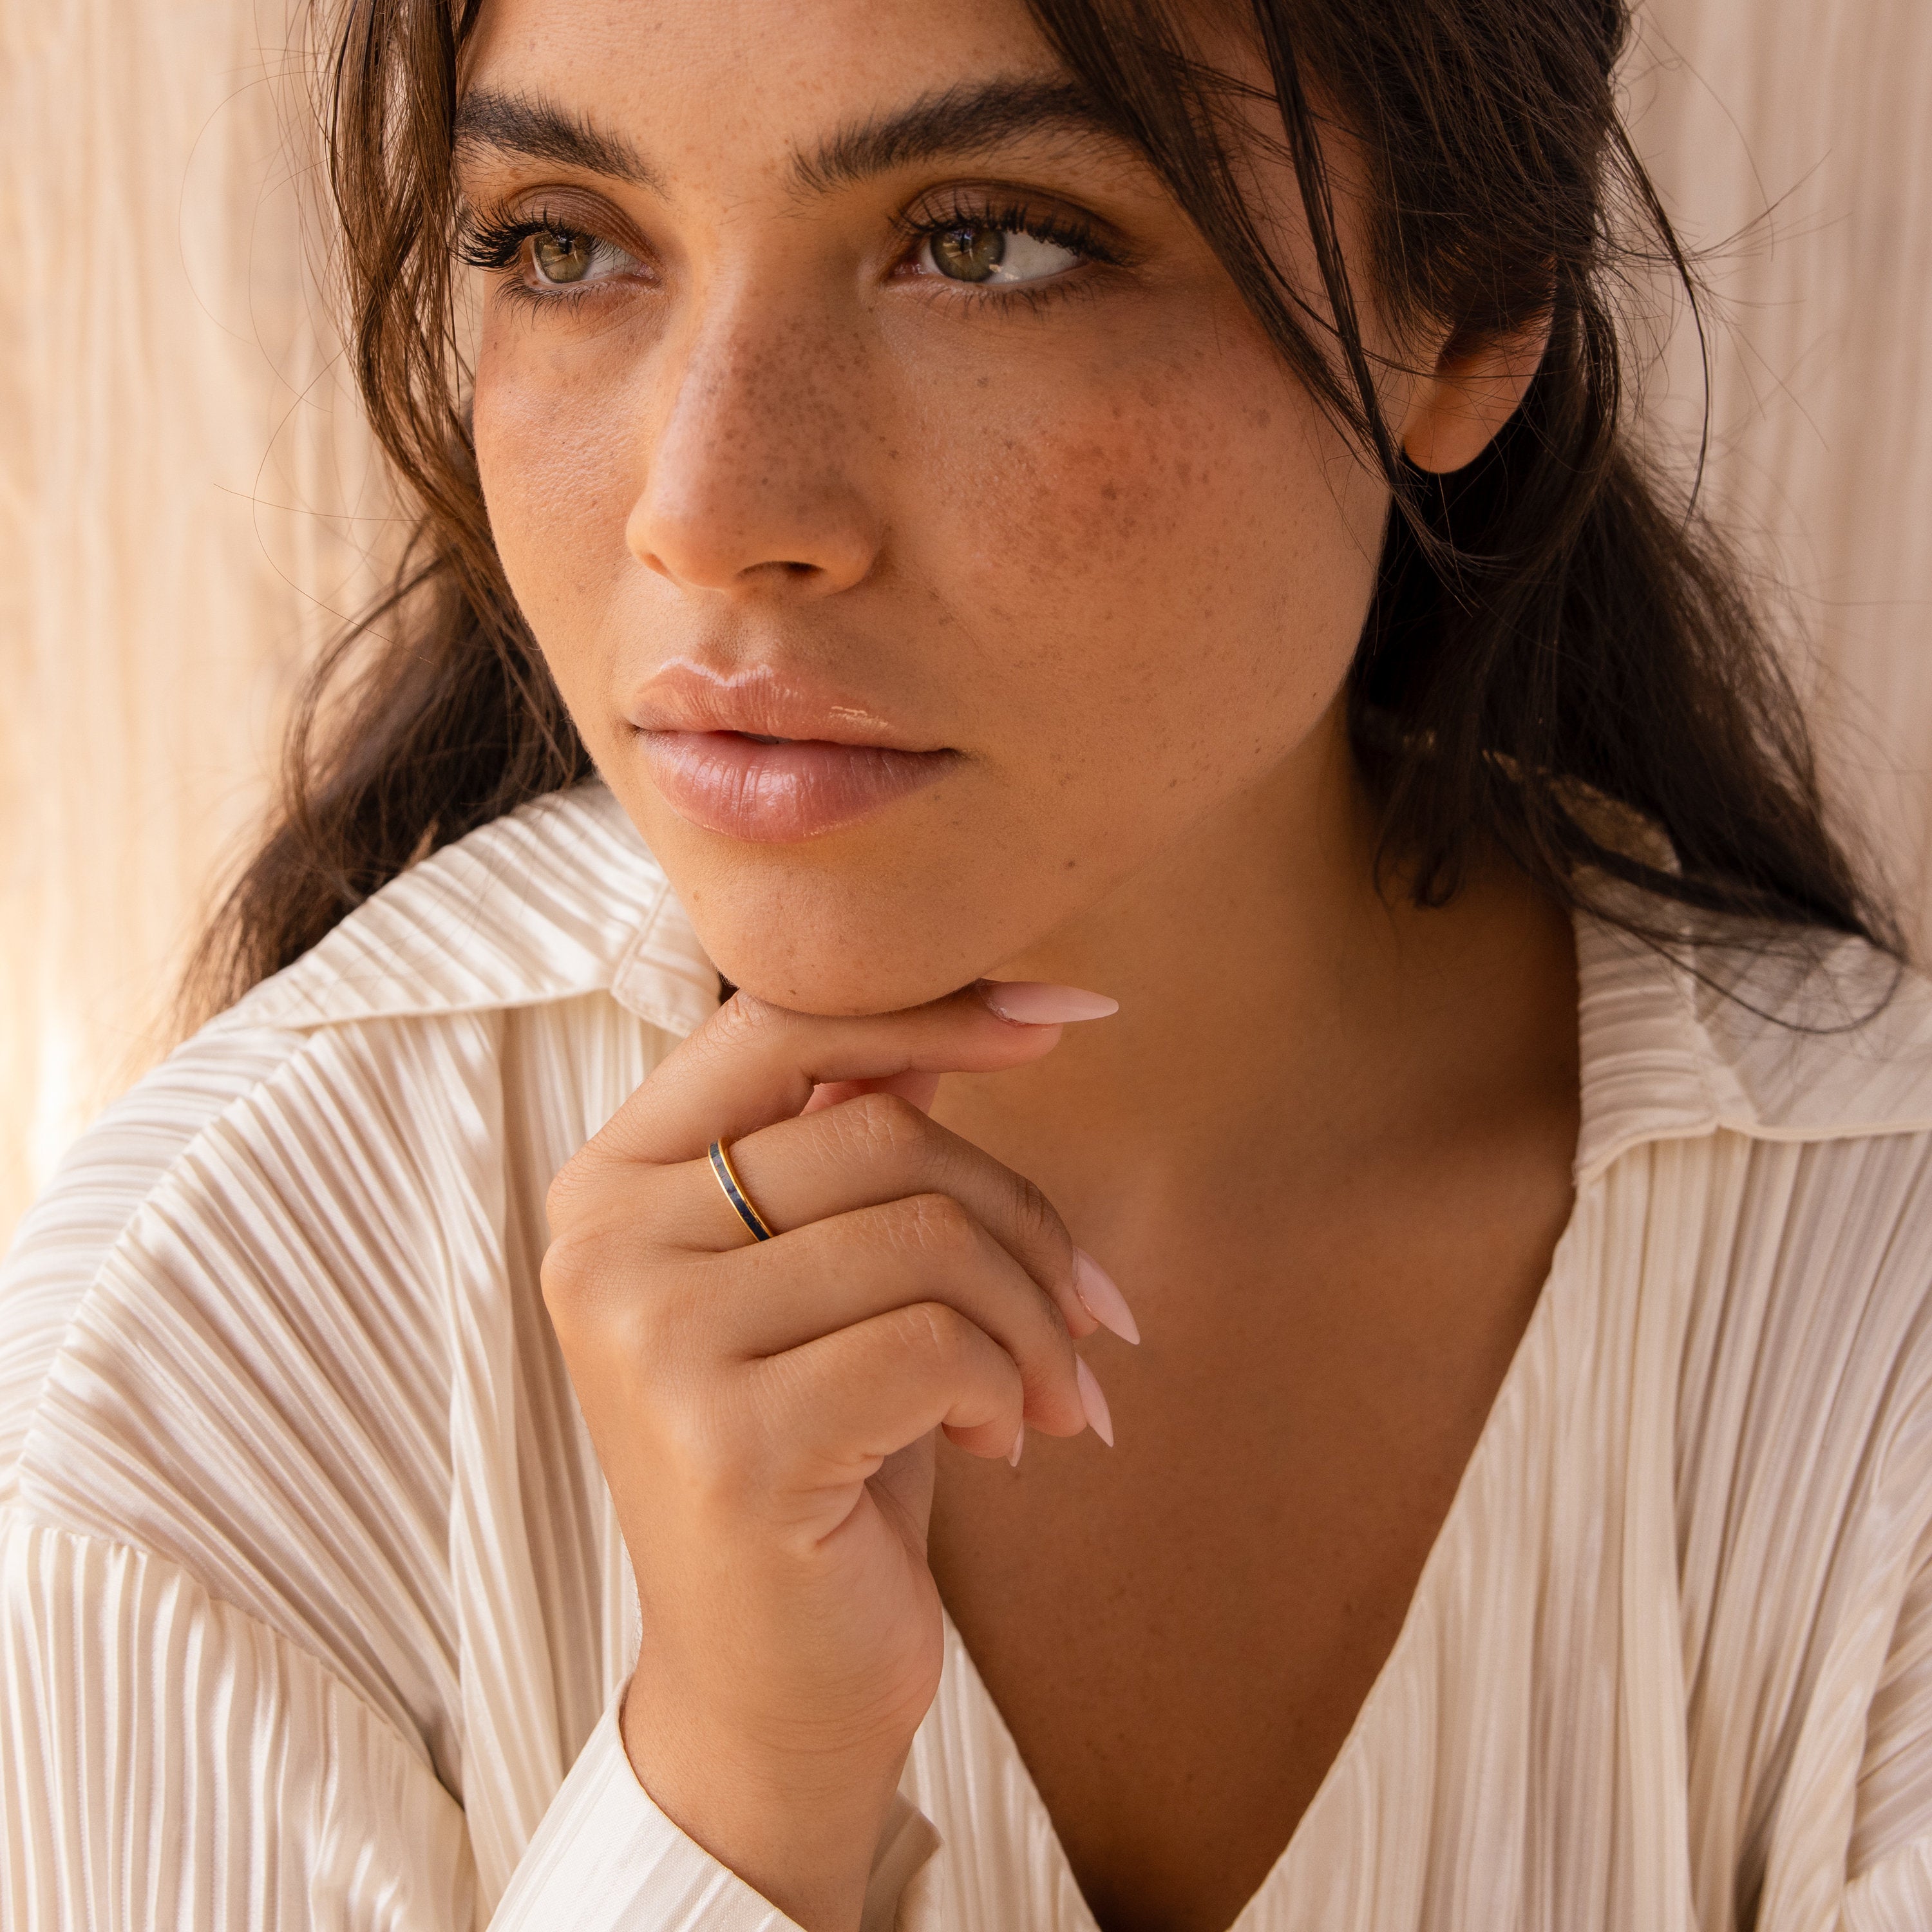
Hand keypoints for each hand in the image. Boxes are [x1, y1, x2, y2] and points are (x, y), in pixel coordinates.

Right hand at [541, 981, 1125, 1931]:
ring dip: (1035, 1321)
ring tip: (1052, 1396)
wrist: (770, 1692)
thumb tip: (954, 1017)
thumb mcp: (828, 1284)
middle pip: (884, 1135)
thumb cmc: (816, 1461)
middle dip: (1026, 1222)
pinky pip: (938, 1344)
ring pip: (928, 1235)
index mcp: (610, 1185)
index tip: (1073, 1014)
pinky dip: (1010, 1388)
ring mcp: (653, 1343)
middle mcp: (603, 1246)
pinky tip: (1005, 1445)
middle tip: (1090, 1316)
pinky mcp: (728, 1442)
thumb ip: (851, 1145)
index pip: (778, 1026)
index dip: (937, 1008)